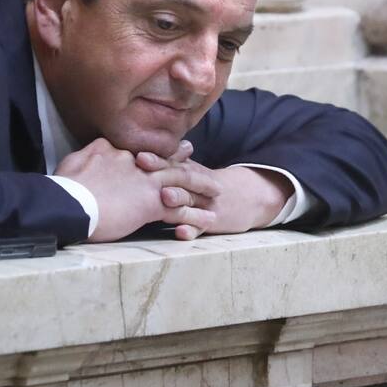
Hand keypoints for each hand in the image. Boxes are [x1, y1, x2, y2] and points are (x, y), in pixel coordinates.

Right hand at [56, 138, 218, 241]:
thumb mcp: (75, 161)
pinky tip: (207, 220)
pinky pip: (180, 209)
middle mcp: (137, 163)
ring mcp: (146, 181)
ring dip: (199, 185)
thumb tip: (97, 147)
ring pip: (180, 180)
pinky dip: (195, 215)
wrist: (68, 204)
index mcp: (116, 151)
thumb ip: (91, 153)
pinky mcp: (151, 203)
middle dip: (182, 158)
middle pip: (165, 159)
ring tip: (215, 188)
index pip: (141, 148)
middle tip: (193, 154)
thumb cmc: (65, 187)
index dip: (154, 148)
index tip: (159, 145)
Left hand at [135, 150, 292, 240]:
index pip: (173, 163)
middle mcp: (197, 186)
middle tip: (144, 166)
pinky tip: (180, 232)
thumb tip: (138, 154)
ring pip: (190, 201)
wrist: (248, 198)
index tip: (140, 156)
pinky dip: (191, 230)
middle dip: (163, 171)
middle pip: (181, 177)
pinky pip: (200, 227)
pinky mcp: (212, 222)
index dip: (157, 159)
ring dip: (178, 198)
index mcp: (189, 172)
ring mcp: (204, 204)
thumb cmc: (206, 186)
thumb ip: (171, 163)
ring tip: (165, 196)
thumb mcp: (194, 171)